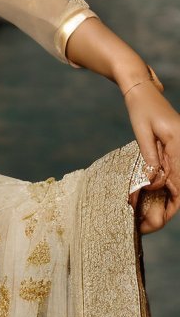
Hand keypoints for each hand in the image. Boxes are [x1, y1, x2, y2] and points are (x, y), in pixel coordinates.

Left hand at [124, 81, 179, 234]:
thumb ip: (150, 157)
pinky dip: (162, 185)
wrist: (143, 90)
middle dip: (166, 207)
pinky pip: (172, 172)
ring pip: (177, 182)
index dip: (171, 205)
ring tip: (142, 215)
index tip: (156, 221)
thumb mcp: (142, 132)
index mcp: (179, 144)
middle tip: (146, 225)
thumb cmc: (141, 108)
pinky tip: (148, 195)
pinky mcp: (175, 149)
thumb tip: (155, 182)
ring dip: (163, 198)